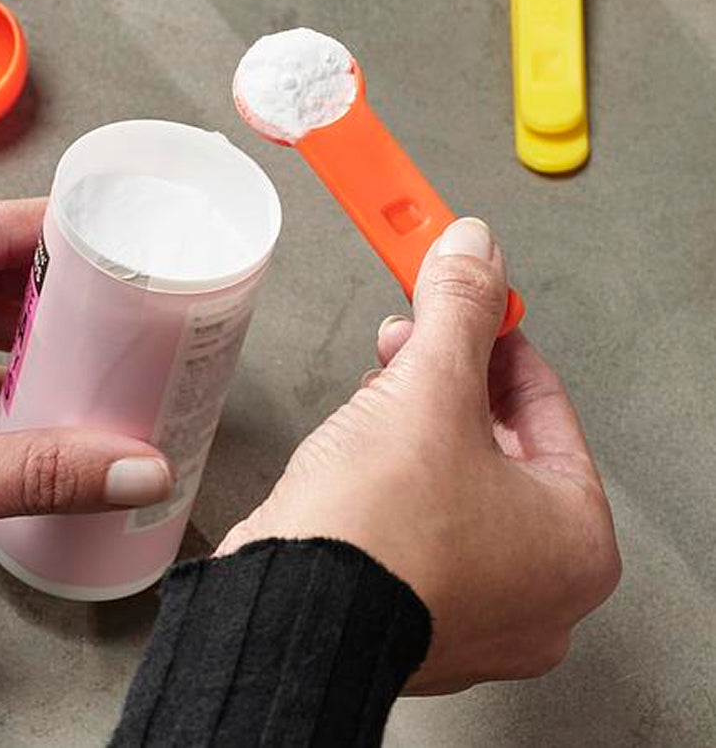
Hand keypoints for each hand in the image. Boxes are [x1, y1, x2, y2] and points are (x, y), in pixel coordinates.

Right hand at [216, 218, 619, 692]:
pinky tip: (353, 449)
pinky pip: (415, 522)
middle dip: (442, 378)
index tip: (463, 300)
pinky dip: (388, 478)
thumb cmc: (378, 535)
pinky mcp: (412, 613)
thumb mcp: (429, 387)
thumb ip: (459, 310)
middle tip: (410, 339)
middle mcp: (538, 592)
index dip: (493, 337)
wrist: (289, 610)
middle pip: (497, 442)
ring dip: (410, 422)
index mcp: (575, 543)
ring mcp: (473, 611)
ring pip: (452, 480)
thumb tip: (474, 252)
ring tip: (372, 393)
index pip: (545, 404)